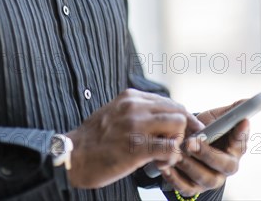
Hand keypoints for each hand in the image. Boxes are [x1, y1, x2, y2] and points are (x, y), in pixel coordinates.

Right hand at [66, 88, 202, 188]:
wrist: (74, 155)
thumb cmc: (94, 138)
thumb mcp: (115, 112)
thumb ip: (136, 110)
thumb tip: (160, 116)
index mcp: (131, 96)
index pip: (169, 102)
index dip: (182, 118)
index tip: (186, 130)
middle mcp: (135, 106)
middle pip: (178, 111)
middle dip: (182, 130)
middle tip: (174, 145)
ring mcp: (136, 125)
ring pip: (178, 124)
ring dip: (177, 142)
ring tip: (165, 154)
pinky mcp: (136, 147)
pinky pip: (170, 148)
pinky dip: (171, 157)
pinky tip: (161, 163)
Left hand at [161, 101, 249, 196]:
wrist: (186, 142)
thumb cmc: (206, 130)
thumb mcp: (216, 118)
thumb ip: (230, 112)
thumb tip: (246, 101)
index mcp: (234, 149)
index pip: (240, 143)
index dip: (240, 134)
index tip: (240, 121)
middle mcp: (225, 168)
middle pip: (223, 165)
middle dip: (206, 153)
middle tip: (191, 142)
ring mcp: (210, 179)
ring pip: (204, 178)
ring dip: (189, 165)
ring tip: (176, 152)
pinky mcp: (194, 188)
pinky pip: (186, 188)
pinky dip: (175, 178)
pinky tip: (166, 166)